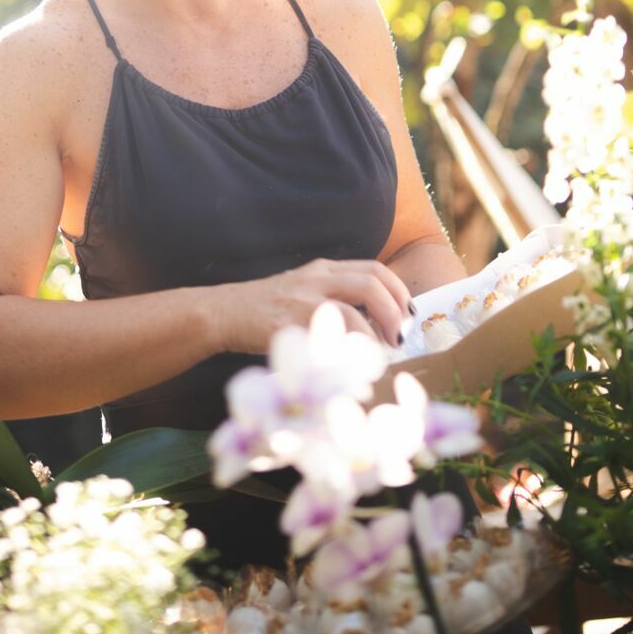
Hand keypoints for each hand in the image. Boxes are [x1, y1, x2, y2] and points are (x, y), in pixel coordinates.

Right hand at [213, 257, 412, 353]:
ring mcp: (304, 299)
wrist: (224, 312)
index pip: (374, 269)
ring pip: (355, 306)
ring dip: (377, 331)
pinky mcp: (291, 322)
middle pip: (372, 282)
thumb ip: (333, 298)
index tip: (407, 315)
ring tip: (381, 354)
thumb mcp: (303, 290)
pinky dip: (348, 350)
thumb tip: (373, 326)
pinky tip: (353, 364)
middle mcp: (317, 278)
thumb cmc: (266, 309)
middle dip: (394, 309)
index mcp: (324, 269)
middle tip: (400, 335)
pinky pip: (330, 334)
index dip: (398, 291)